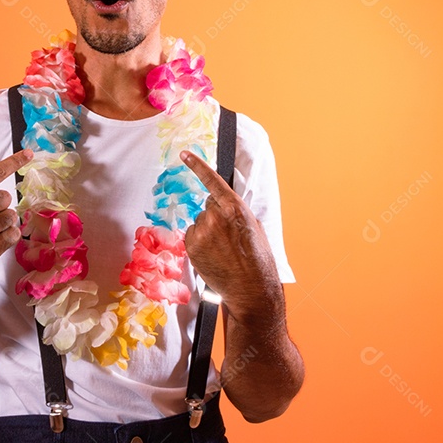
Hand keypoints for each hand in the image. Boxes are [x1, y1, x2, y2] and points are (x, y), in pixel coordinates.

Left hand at [179, 150, 281, 316]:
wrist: (251, 289)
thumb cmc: (258, 260)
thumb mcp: (254, 228)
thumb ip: (236, 212)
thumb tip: (222, 204)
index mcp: (235, 208)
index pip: (212, 181)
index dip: (197, 166)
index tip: (185, 154)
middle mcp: (216, 216)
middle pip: (208, 205)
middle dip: (216, 216)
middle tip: (229, 237)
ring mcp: (202, 231)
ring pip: (199, 222)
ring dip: (207, 231)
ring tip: (223, 250)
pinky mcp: (192, 246)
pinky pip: (192, 236)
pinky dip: (199, 243)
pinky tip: (213, 255)